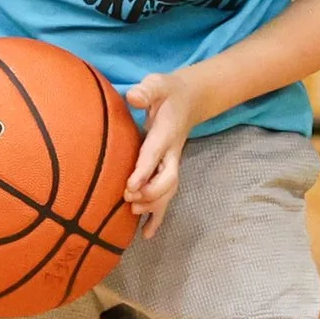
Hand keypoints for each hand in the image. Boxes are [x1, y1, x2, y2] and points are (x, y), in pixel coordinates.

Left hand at [120, 69, 202, 236]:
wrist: (191, 99)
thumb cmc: (168, 92)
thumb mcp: (159, 84)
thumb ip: (147, 90)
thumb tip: (133, 96)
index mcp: (166, 134)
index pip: (154, 155)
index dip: (143, 172)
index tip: (129, 186)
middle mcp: (171, 153)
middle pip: (166, 179)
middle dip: (149, 192)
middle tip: (128, 199)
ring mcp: (172, 164)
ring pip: (168, 192)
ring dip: (153, 206)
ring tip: (134, 214)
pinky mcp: (168, 171)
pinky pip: (166, 198)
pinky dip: (158, 217)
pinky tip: (147, 234)